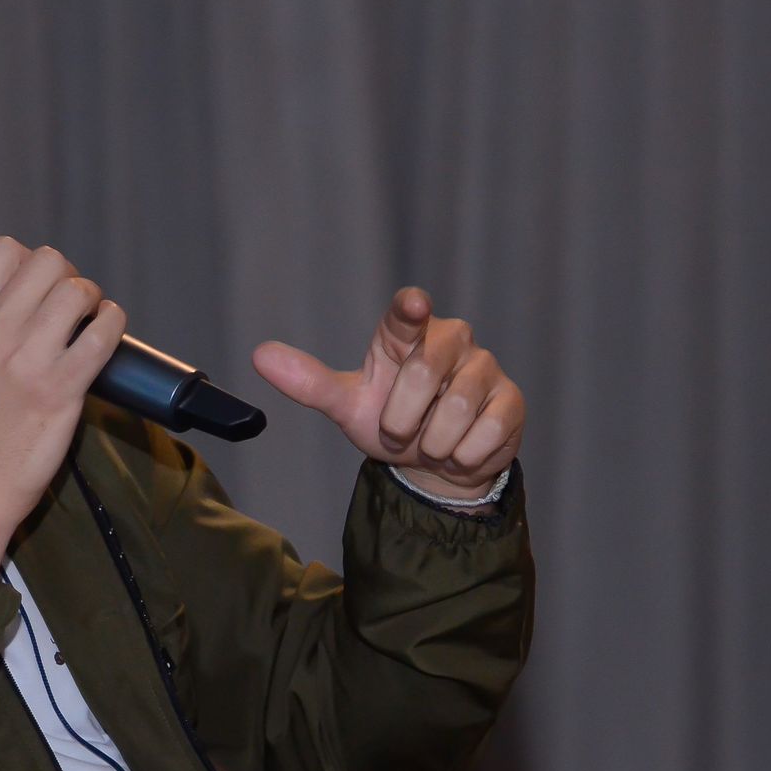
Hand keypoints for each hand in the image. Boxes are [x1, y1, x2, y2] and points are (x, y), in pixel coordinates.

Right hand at [0, 238, 125, 574]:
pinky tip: (105, 336)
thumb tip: (27, 293)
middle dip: (66, 279)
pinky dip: (113, 325)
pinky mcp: (62, 389)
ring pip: (79, 291)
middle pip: (49, 262)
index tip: (37, 289)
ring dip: (92, 302)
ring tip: (87, 324)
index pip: (4, 250)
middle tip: (67, 309)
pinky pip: (103, 332)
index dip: (30, 263)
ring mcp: (28, 359)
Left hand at [251, 288, 524, 501]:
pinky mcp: (511, 401)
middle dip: (403, 417)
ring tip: (428, 441)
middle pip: (425, 371)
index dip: (410, 309)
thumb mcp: (347, 406)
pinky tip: (459, 450)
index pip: (407, 313)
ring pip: (456, 408)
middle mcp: (451, 340)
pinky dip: (461, 455)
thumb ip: (308, 382)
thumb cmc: (391, 420)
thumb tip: (259, 355)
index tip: (412, 306)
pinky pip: (484, 434)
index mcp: (406, 333)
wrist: (435, 463)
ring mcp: (486, 368)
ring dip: (432, 441)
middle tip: (399, 431)